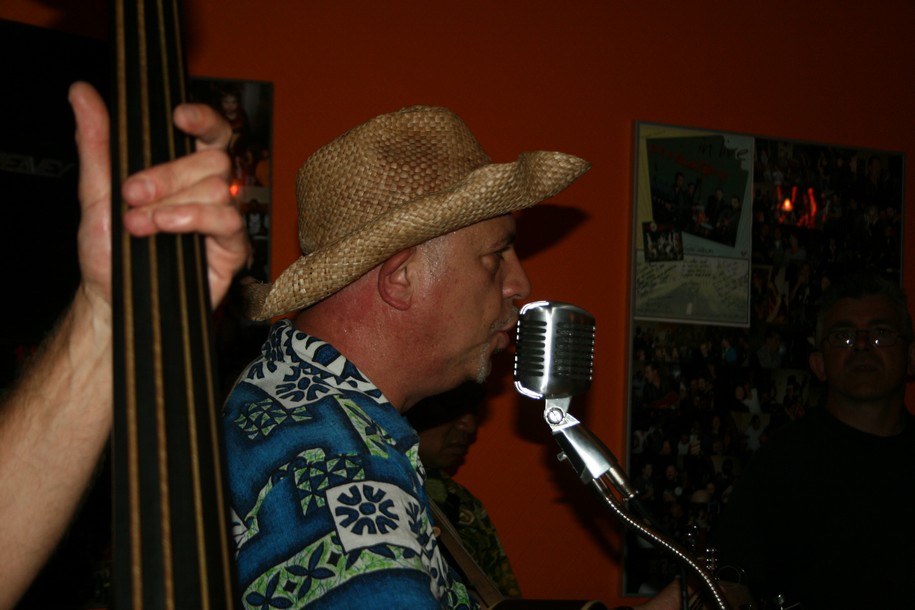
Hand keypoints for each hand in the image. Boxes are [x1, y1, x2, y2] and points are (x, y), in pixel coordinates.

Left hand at [68, 81, 248, 311]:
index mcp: (184, 171)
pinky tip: (166, 228)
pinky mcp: (232, 249)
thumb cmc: (110, 253)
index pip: (210, 133)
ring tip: (139, 224)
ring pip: (218, 188)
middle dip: (169, 174)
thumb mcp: (96, 193)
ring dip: (173, 203)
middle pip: (213, 159)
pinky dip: (194, 219)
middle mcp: (208, 191)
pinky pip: (228, 220)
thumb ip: (96, 144)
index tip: (178, 117)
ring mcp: (222, 219)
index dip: (204, 119)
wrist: (114, 300)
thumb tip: (82, 92)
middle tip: (131, 194)